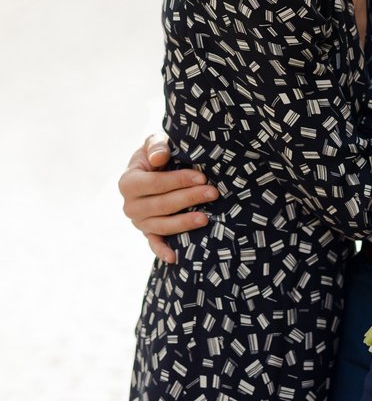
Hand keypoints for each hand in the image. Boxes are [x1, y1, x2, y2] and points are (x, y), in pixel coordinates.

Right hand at [118, 133, 218, 263]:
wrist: (153, 167)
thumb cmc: (157, 152)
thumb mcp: (154, 142)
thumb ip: (156, 146)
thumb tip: (160, 158)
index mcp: (128, 182)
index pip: (156, 183)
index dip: (179, 180)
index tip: (202, 177)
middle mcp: (129, 205)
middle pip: (162, 205)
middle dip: (190, 198)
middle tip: (214, 192)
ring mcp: (138, 221)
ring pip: (162, 225)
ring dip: (184, 223)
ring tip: (206, 218)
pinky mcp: (147, 231)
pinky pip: (154, 243)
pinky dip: (162, 251)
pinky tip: (174, 258)